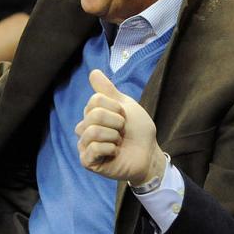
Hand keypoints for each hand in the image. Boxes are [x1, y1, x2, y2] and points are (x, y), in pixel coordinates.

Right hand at [75, 69, 165, 185]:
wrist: (149, 153)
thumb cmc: (137, 130)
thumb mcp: (125, 105)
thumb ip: (108, 90)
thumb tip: (93, 72)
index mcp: (91, 114)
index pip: (95, 100)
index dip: (116, 107)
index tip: (124, 117)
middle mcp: (84, 129)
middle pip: (94, 115)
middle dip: (116, 122)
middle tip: (122, 131)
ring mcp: (85, 146)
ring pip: (93, 131)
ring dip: (114, 136)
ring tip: (119, 142)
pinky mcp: (88, 162)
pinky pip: (94, 148)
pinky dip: (110, 149)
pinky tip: (115, 153)